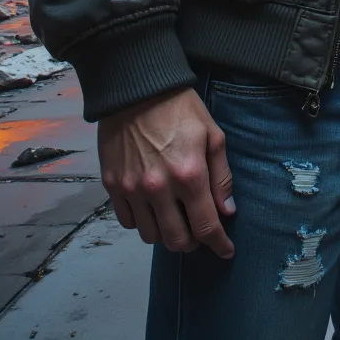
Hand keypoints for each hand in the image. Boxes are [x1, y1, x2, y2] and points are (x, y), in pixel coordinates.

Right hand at [98, 87, 235, 257]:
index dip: (219, 244)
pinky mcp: (113, 186)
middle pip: (177, 240)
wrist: (137, 88)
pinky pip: (128, 221)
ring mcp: (132, 189)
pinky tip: (152, 207)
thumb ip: (221, 176)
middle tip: (199, 231)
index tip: (226, 251)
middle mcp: (159, 188)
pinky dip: (143, 221)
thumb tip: (227, 211)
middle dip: (193, 242)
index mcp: (189, 175)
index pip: (206, 226)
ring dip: (167, 234)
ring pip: (151, 236)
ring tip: (176, 217)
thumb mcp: (212, 134)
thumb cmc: (180, 108)